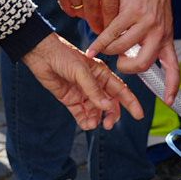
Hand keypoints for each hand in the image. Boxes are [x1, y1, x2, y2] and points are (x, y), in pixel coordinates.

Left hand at [22, 34, 143, 129]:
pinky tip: (86, 124)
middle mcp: (94, 85)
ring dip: (97, 119)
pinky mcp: (70, 99)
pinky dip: (85, 121)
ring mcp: (83, 93)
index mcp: (102, 74)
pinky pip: (81, 113)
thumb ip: (93, 90)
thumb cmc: (63, 55)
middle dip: (111, 115)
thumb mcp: (81, 71)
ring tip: (93, 124)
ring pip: (96, 111)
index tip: (139, 115)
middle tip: (108, 124)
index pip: (121, 91)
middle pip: (109, 104)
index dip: (131, 103)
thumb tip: (106, 106)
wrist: (41, 55)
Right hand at [40, 0, 122, 32]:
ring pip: (81, 12)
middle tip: (103, 33)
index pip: (113, 8)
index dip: (114, 23)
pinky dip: (73, 10)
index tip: (115, 30)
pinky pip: (68, 7)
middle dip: (100, 26)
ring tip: (91, 20)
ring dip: (86, 18)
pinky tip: (78, 10)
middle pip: (96, 15)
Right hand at [84, 0, 178, 99]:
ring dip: (111, 52)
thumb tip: (134, 60)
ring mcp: (145, 23)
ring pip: (122, 49)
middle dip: (127, 69)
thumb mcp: (159, 22)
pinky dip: (99, 44)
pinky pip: (111, 35)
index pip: (173, 67)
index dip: (172, 86)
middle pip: (143, 65)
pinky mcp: (130, 12)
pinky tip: (92, 49)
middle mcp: (159, 33)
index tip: (169, 101)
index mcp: (166, 38)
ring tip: (107, 47)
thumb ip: (149, 40)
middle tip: (120, 65)